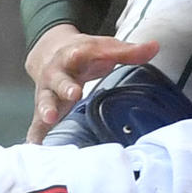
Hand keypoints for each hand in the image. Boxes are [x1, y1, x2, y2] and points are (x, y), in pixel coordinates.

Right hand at [24, 24, 159, 143]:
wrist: (51, 51)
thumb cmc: (85, 52)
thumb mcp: (106, 47)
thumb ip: (129, 51)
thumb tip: (155, 46)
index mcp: (73, 55)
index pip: (78, 55)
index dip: (82, 59)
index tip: (87, 71)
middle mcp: (57, 73)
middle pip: (59, 80)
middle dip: (65, 87)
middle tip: (73, 94)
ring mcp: (48, 90)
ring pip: (44, 100)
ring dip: (46, 111)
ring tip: (49, 120)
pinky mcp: (45, 105)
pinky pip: (37, 121)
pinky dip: (36, 133)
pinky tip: (35, 146)